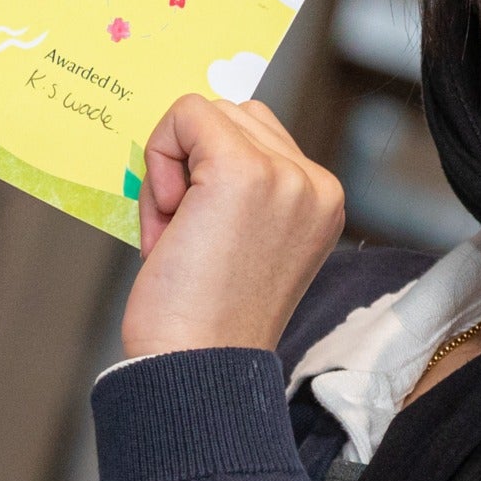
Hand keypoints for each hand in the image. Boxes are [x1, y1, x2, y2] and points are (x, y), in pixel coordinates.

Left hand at [123, 96, 344, 356]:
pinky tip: (166, 217)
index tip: (201, 237)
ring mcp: (284, 175)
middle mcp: (314, 183)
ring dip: (173, 163)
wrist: (197, 368)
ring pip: (207, 112)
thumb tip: (192, 131)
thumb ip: (240, 188)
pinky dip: (159, 156)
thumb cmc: (204, 320)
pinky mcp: (241, 170)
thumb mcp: (243, 240)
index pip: (257, 135)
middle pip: (232, 116)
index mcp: (321, 200)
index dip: (208, 175)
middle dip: (190, 166)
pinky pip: (185, 115)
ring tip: (177, 230)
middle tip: (183, 236)